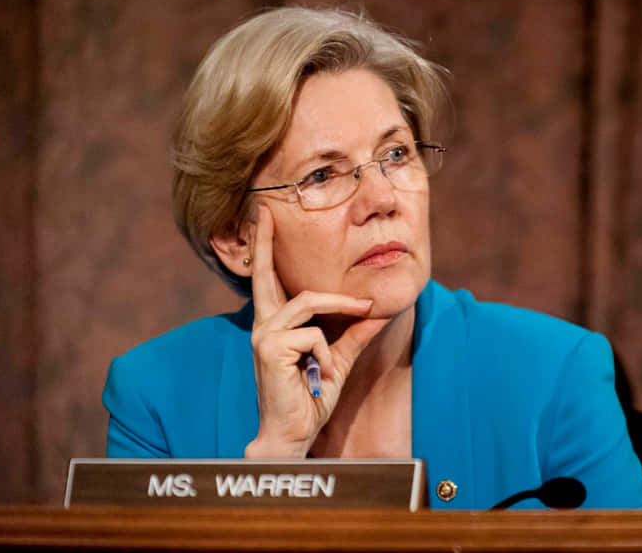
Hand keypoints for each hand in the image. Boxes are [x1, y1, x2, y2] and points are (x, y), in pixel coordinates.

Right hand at [243, 204, 388, 458]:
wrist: (294, 433)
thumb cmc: (310, 397)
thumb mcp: (338, 359)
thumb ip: (355, 333)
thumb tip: (379, 308)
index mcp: (276, 323)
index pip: (269, 278)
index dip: (265, 247)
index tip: (263, 215)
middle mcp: (264, 324)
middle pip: (270, 274)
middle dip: (266, 241)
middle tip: (266, 208)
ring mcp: (263, 335)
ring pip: (309, 302)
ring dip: (339, 313)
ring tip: (354, 327)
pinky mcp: (269, 347)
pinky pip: (314, 335)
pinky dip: (327, 355)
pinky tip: (319, 374)